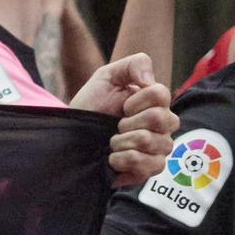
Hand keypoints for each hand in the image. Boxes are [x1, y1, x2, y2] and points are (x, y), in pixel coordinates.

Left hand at [72, 53, 175, 186]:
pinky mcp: (148, 170)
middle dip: (128, 122)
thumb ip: (134, 64)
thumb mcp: (106, 77)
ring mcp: (158, 149)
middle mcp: (163, 126)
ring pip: (157, 144)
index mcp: (156, 103)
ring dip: (124, 142)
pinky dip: (125, 160)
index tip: (121, 106)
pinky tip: (113, 158)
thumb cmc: (92, 105)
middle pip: (162, 119)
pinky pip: (151, 166)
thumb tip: (149, 81)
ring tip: (112, 142)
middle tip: (115, 125)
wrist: (72, 136)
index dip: (135, 101)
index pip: (161, 95)